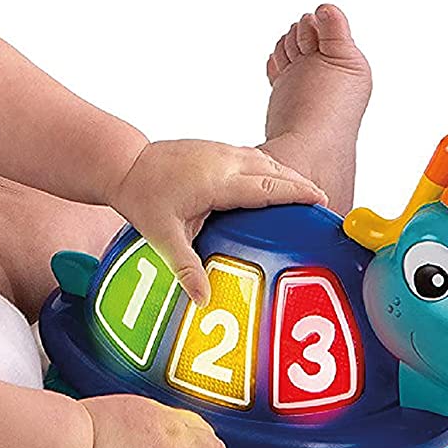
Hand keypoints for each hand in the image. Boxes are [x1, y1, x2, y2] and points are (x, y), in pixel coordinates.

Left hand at [107, 139, 326, 305]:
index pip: (267, 187)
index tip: (319, 200)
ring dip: (286, 174)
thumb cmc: (143, 198)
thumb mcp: (163, 236)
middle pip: (273, 171)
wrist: (124, 163)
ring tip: (306, 191)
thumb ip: (186, 268)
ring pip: (263, 161)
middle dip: (300, 184)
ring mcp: (220, 150)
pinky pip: (251, 157)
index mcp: (218, 182)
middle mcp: (224, 161)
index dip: (296, 193)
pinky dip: (269, 168)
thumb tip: (202, 299)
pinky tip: (275, 181)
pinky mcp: (215, 148)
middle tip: (322, 201)